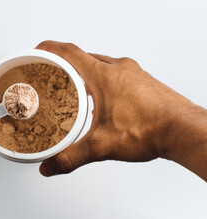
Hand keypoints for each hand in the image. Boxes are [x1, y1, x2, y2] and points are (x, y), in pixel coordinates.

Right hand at [36, 41, 206, 180]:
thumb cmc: (150, 129)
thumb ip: (71, 157)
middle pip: (84, 56)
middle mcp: (119, 69)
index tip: (38, 51)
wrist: (183, 130)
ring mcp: (133, 73)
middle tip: (53, 75)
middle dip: (65, 64)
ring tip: (75, 88)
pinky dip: (102, 80)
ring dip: (85, 72)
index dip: (50, 49)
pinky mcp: (142, 82)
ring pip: (101, 64)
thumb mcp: (102, 145)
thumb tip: (50, 166)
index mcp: (104, 76)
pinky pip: (116, 73)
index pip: (70, 52)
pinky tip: (101, 99)